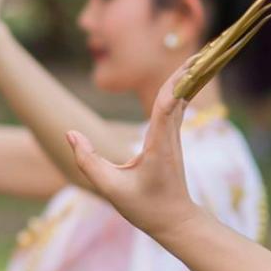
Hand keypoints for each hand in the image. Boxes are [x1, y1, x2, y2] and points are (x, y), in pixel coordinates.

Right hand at [65, 66, 200, 241]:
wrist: (176, 221)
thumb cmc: (145, 207)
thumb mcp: (110, 188)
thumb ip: (87, 161)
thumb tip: (70, 133)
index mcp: (158, 147)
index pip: (166, 109)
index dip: (172, 87)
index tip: (185, 67)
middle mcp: (170, 137)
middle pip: (178, 96)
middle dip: (187, 72)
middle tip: (200, 49)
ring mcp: (174, 138)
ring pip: (181, 99)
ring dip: (187, 77)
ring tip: (198, 53)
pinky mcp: (173, 139)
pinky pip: (177, 106)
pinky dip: (180, 88)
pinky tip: (186, 75)